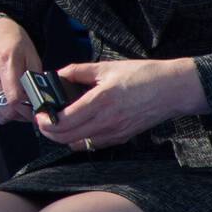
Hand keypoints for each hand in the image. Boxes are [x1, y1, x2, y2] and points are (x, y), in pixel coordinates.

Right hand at [0, 16, 44, 125]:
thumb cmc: (11, 39)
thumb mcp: (30, 53)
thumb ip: (36, 76)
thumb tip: (41, 98)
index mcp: (5, 63)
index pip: (14, 98)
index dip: (28, 108)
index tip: (36, 107)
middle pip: (6, 110)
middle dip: (21, 114)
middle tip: (29, 108)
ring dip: (11, 114)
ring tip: (19, 104)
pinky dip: (0, 111)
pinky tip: (7, 101)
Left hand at [34, 58, 206, 151]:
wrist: (172, 89)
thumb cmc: (143, 75)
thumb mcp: (107, 67)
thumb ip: (80, 71)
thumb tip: (59, 74)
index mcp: (101, 101)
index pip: (66, 120)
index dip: (47, 121)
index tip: (39, 114)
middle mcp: (107, 121)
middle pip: (68, 137)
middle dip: (50, 133)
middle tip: (42, 122)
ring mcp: (116, 132)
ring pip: (80, 144)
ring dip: (64, 138)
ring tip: (56, 124)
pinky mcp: (123, 137)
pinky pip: (95, 144)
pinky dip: (81, 140)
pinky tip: (77, 129)